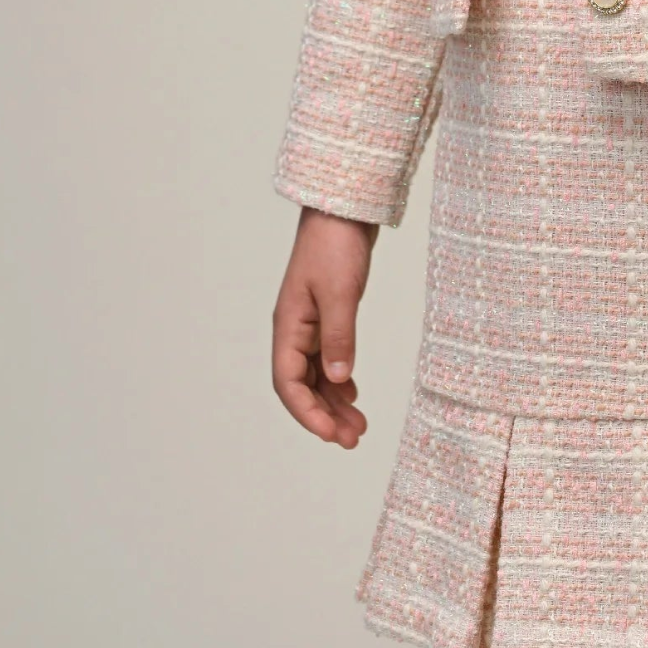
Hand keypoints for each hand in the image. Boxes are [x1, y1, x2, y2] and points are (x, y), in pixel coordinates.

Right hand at [272, 209, 376, 447]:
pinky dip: (339, 381)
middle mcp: (294, 330)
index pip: (288, 383)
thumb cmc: (335, 244)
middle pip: (302, 386)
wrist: (343, 208)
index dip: (308, 414)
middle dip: (325, 416)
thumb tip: (338, 381)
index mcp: (288, 326)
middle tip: (354, 439)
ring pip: (316, 376)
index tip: (333, 435)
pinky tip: (353, 393)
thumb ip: (339, 336)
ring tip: (359, 427)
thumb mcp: (340, 292)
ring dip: (334, 403)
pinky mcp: (327, 316)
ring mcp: (309, 324)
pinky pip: (327, 359)